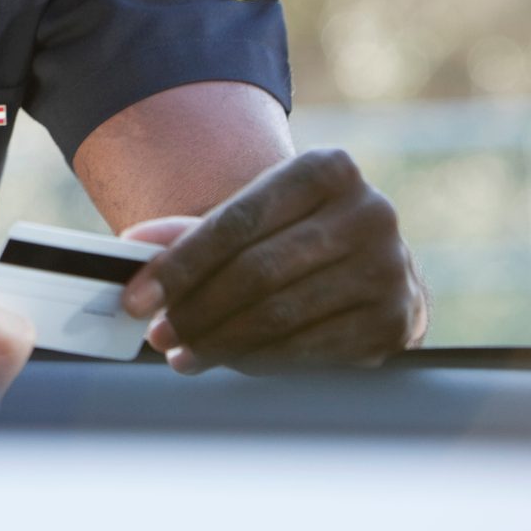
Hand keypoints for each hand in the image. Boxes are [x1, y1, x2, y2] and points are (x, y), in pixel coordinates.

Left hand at [119, 148, 426, 373]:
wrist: (370, 263)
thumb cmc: (298, 235)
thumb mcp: (256, 216)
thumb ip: (197, 229)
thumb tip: (136, 243)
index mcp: (328, 169)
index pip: (238, 220)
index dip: (181, 264)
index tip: (137, 298)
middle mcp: (369, 213)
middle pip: (258, 271)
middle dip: (197, 309)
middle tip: (158, 336)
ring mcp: (389, 269)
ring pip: (282, 315)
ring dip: (221, 342)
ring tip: (183, 353)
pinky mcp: (394, 321)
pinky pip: (309, 349)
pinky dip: (260, 360)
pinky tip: (229, 361)